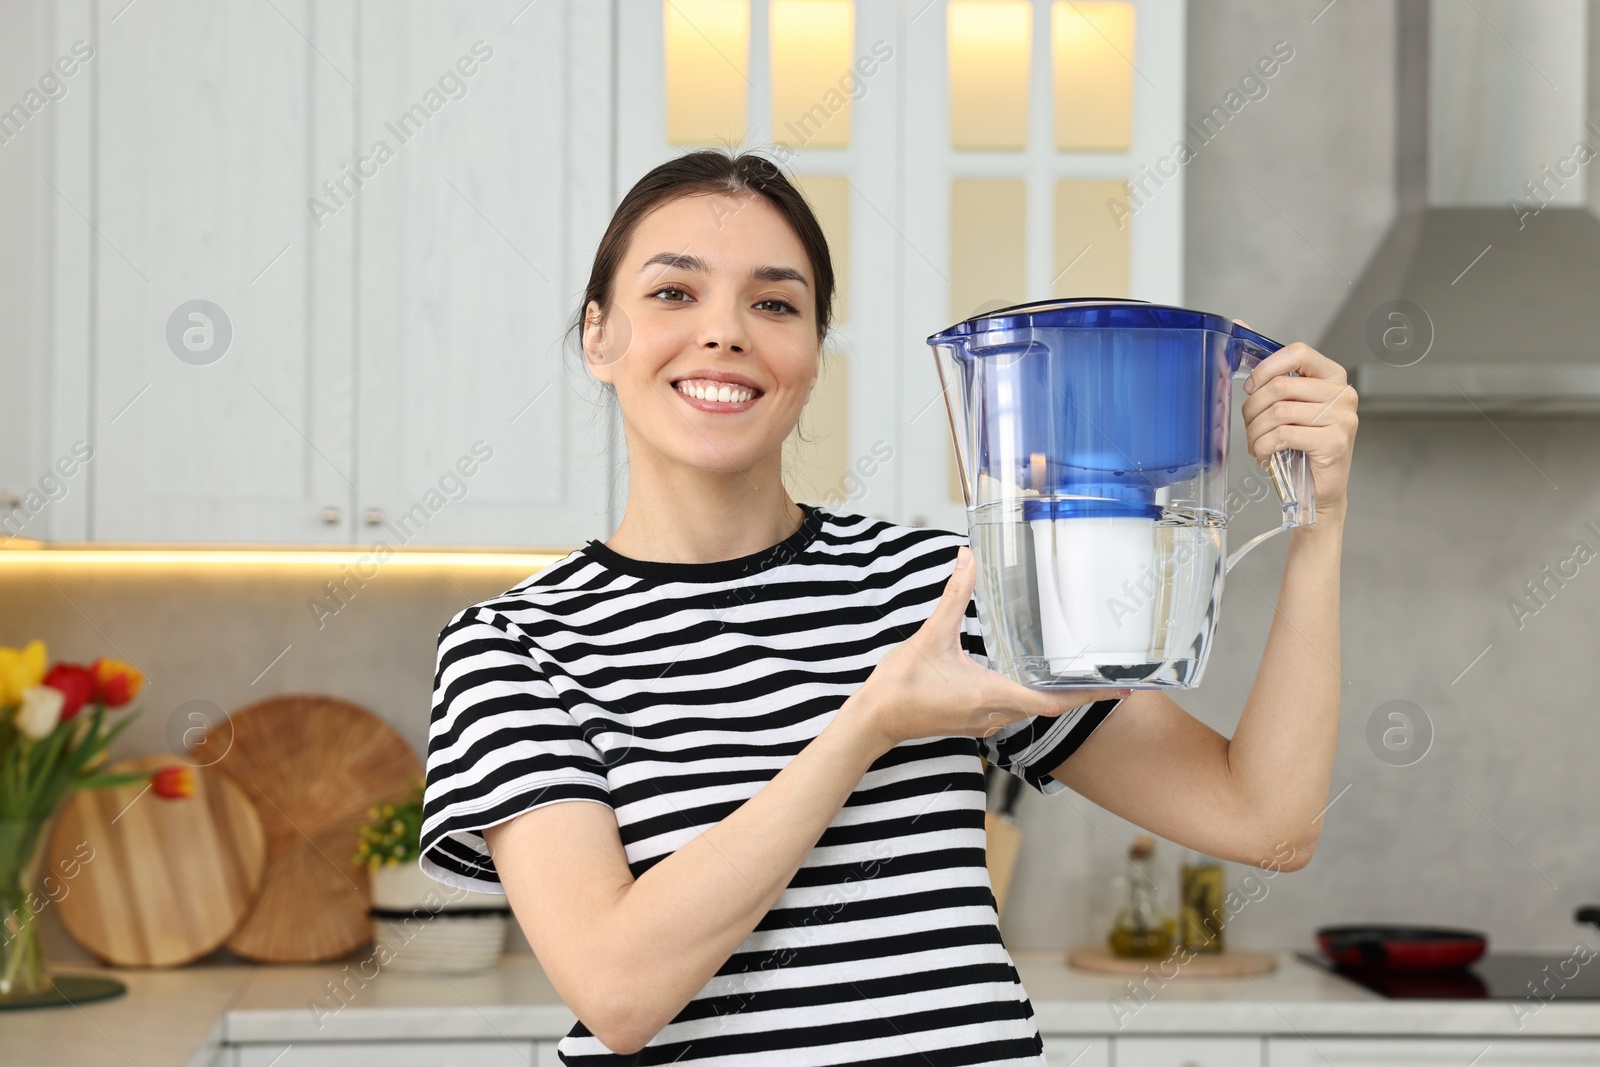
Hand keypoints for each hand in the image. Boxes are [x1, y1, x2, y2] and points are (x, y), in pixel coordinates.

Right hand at [853, 546, 1128, 753]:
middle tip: (1106, 675)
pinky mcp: (973, 721)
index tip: (1116, 688)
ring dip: (1055, 695)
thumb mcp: (930, 636)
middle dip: (1079, 692)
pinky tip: (1031, 678)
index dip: (1087, 695)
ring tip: (1076, 673)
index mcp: (991, 694)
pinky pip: (1013, 710)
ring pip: (1032, 710)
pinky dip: (1032, 696)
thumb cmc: (900, 686)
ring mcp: (984, 721)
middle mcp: (994, 713)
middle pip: (1050, 707)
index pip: (1052, 701)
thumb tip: (968, 560)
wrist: (874, 720)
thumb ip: (954, 597)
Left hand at [1235, 321, 1357, 514]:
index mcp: (1332, 376)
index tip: (1251, 387)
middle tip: (1250, 427)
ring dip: (1255, 433)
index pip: (1297, 352)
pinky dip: (1264, 448)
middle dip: (1252, 409)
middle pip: (1280, 386)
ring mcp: (1342, 418)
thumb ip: (1271, 370)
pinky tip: (1266, 456)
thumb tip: (1238, 324)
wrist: (1317, 490)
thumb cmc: (1299, 445)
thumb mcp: (1286, 404)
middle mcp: (1342, 393)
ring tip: (1257, 445)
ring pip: (1277, 412)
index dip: (1266, 368)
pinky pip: (1282, 435)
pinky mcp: (1334, 442)